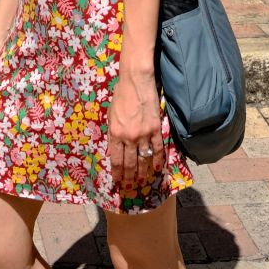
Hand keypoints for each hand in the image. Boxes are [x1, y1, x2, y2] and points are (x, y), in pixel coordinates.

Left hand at [108, 69, 164, 190]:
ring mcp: (143, 134)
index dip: (117, 174)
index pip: (116, 160)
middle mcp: (128, 137)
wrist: (136, 81)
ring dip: (142, 173)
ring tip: (141, 182)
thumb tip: (115, 149)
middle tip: (130, 187)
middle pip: (130, 164)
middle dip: (129, 178)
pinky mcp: (155, 129)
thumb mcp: (110, 115)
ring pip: (143, 159)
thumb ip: (113, 133)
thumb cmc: (120, 95)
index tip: (118, 182)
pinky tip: (157, 169)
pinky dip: (158, 161)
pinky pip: (158, 149)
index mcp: (115, 133)